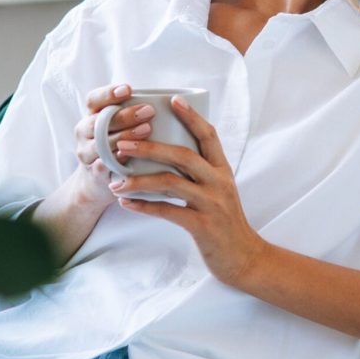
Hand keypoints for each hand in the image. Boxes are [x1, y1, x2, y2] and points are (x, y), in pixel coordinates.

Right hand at [73, 83, 155, 205]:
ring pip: (100, 143)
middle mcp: (84, 133)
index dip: (108, 93)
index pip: (94, 100)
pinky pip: (101, 166)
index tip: (128, 89)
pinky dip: (114, 160)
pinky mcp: (94, 173)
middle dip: (124, 115)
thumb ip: (132, 113)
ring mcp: (87, 153)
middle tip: (148, 111)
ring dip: (123, 136)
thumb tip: (173, 98)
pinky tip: (129, 157)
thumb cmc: (116, 146)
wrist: (97, 182)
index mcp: (91, 116)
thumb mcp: (118, 127)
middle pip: (99, 121)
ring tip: (147, 131)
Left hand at [108, 95, 264, 287]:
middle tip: (122, 145)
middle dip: (149, 148)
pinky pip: (167, 211)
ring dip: (138, 180)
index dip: (192, 116)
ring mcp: (212, 204)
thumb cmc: (225, 222)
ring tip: (115, 181)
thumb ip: (201, 172)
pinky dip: (143, 206)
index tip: (173, 100)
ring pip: (170, 183)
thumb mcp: (220, 191)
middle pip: (183, 155)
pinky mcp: (202, 226)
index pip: (209, 135)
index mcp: (222, 170)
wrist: (244, 259)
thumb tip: (170, 151)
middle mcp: (219, 183)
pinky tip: (124, 203)